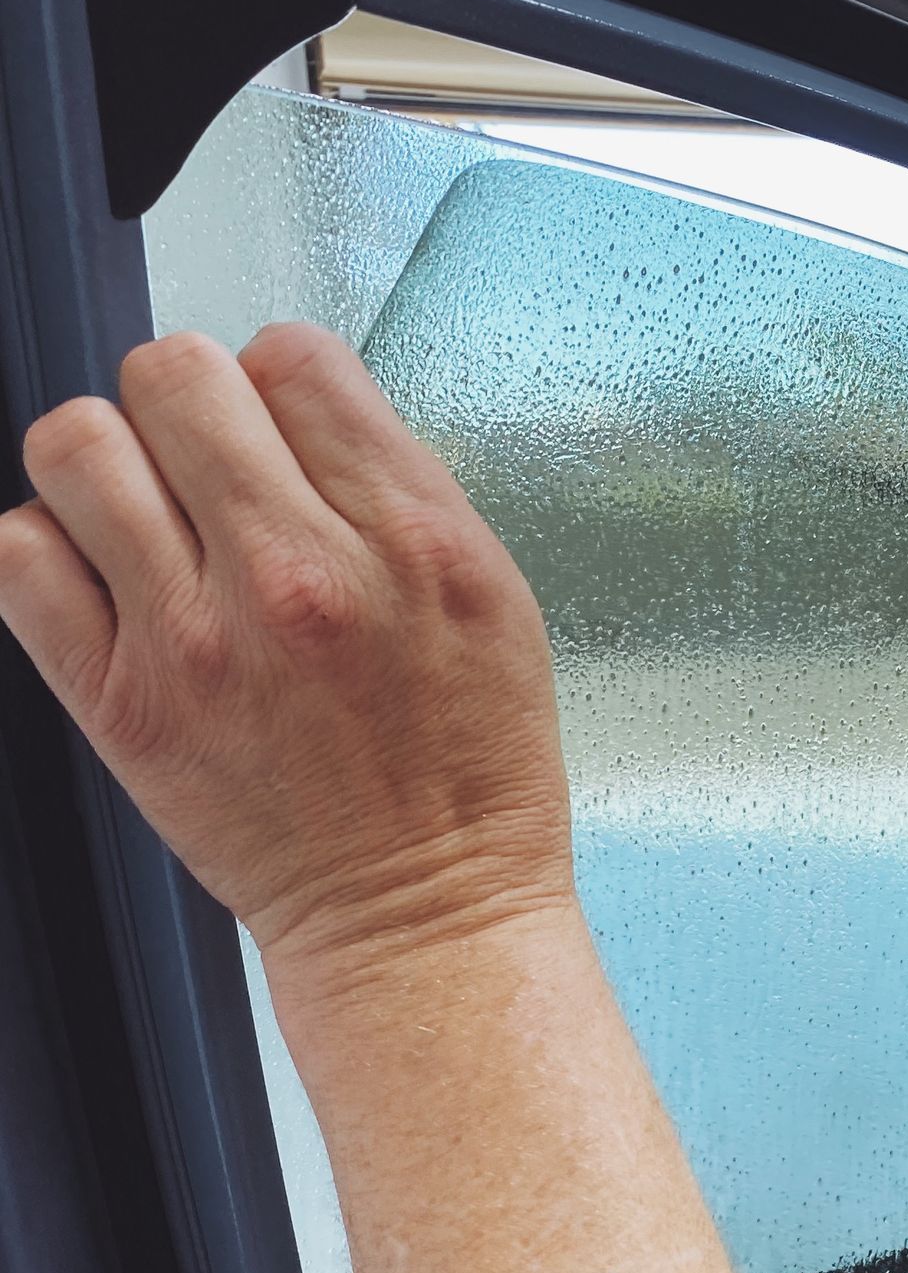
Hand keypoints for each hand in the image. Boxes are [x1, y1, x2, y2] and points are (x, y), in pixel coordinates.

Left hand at [0, 326, 573, 992]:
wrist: (423, 915)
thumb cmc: (469, 774)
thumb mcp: (495, 603)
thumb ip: (397, 493)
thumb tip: (294, 413)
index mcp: (411, 540)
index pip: (293, 357)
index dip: (283, 391)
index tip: (290, 446)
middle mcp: (300, 576)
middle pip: (172, 374)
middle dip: (189, 411)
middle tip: (213, 480)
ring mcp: (198, 641)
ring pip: (76, 444)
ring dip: (107, 469)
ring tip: (149, 524)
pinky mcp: (123, 706)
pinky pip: (19, 555)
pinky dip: (49, 552)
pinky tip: (107, 586)